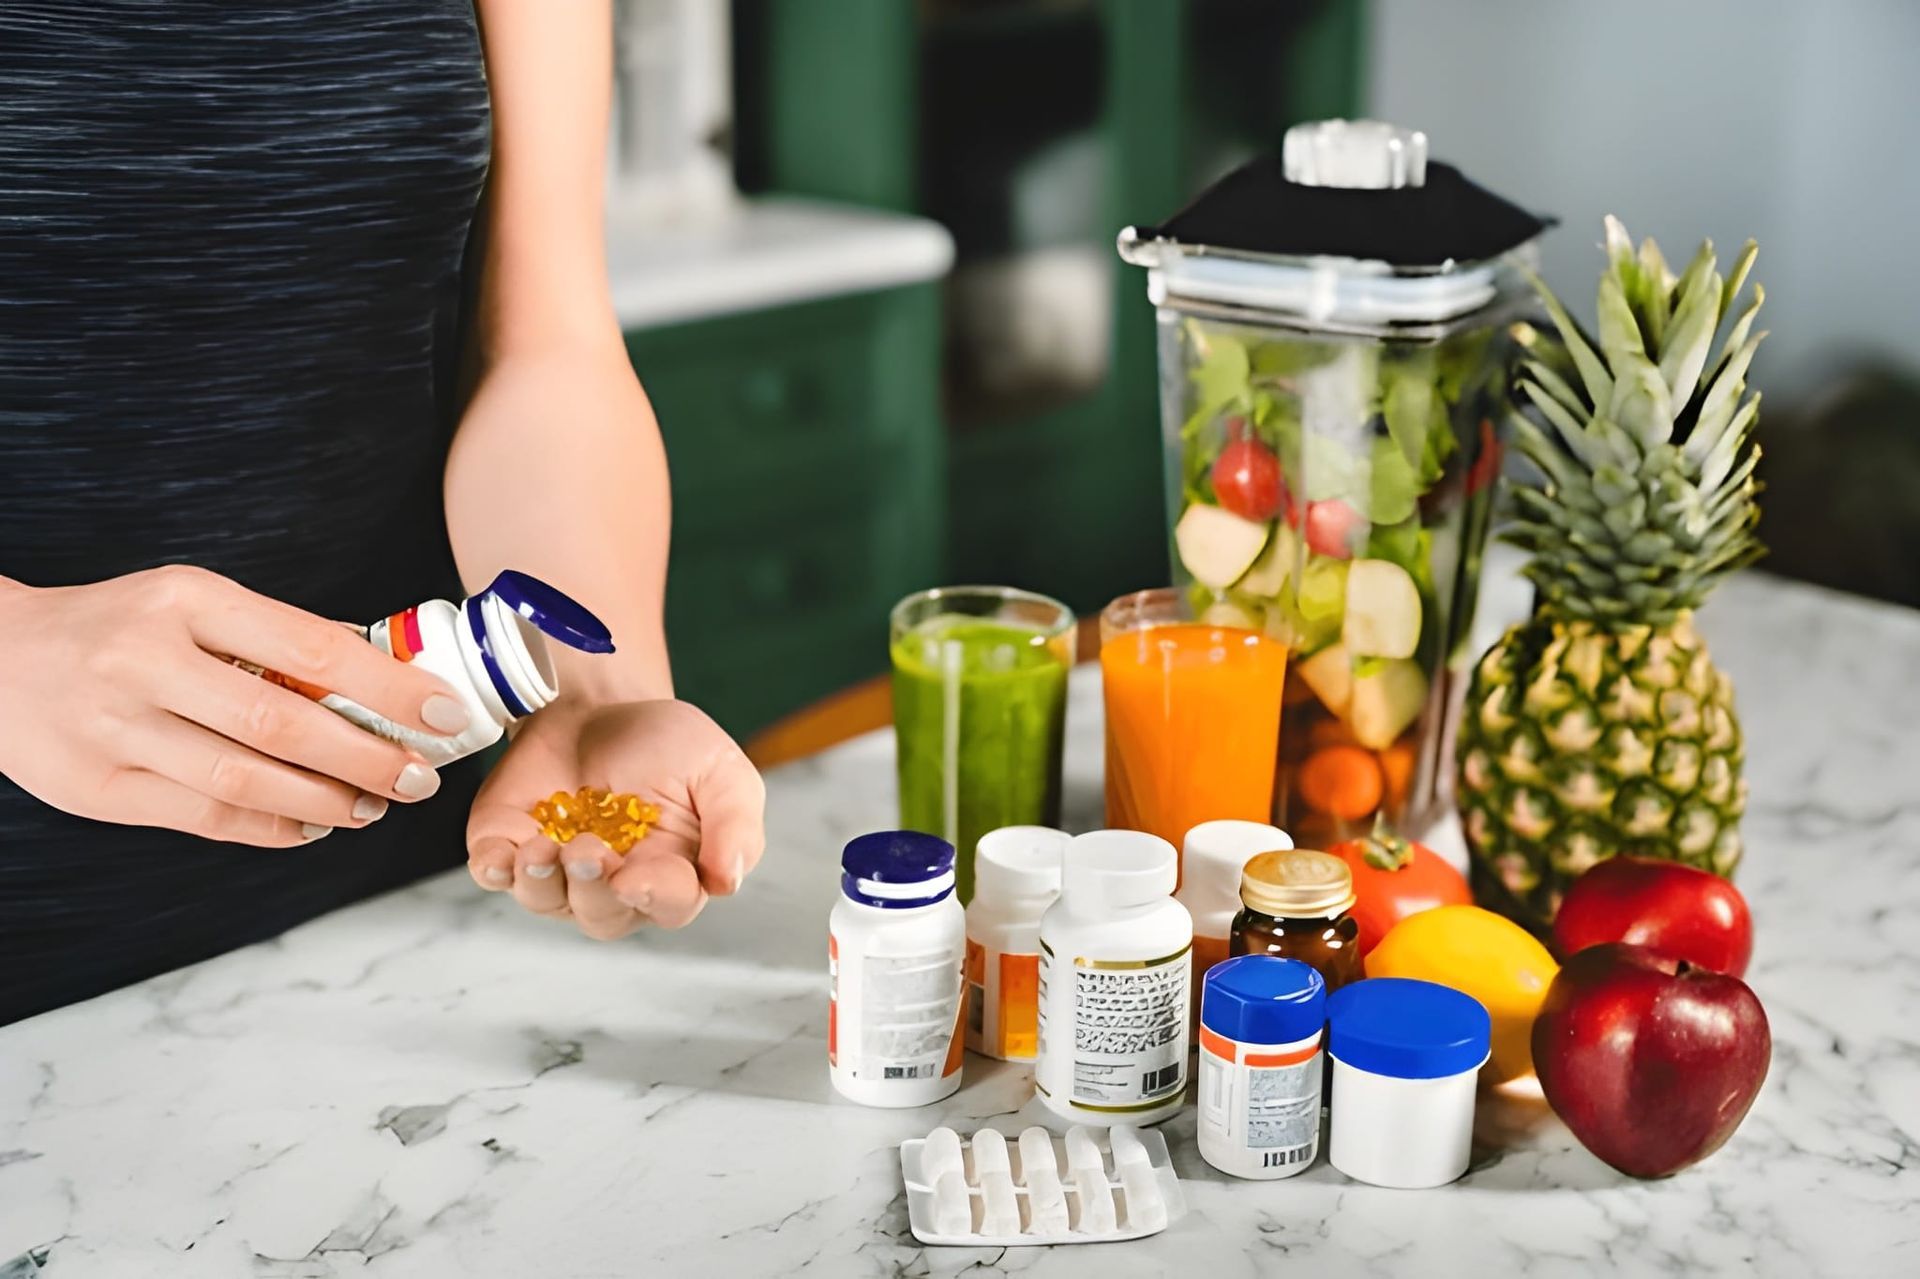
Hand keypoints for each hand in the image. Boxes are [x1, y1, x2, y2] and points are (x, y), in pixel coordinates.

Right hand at [0, 565, 469, 845]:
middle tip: (418, 777)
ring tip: (372, 805)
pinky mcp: (98, 789)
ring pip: (246, 780)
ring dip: (327, 801)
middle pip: (284, 724)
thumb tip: (388, 679)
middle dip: (368, 758)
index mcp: (185, 600)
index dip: (389, 688)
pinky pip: (207, 817)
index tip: (445, 713)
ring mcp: (116, 729)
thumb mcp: (191, 604)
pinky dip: (272, 827)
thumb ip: (275, 639)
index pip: (311, 648)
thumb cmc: (120, 627)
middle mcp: (146, 661)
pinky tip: (312, 825)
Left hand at [464, 699, 766, 938]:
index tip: (636, 878)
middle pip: (602, 915)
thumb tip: (728, 882)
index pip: (667, 904)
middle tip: (588, 850)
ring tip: (543, 848)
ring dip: (541, 883)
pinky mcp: (507, 846)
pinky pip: (494, 874)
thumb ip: (735, 824)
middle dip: (592, 889)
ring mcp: (556, 871)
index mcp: (671, 873)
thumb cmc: (667, 744)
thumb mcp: (720, 770)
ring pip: (546, 901)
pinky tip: (501, 857)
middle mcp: (612, 885)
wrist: (599, 705)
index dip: (652, 897)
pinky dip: (494, 870)